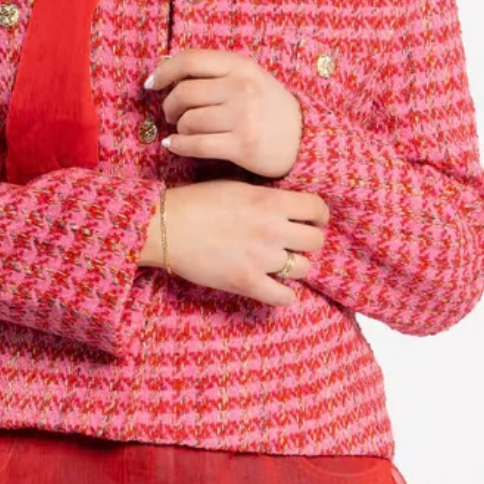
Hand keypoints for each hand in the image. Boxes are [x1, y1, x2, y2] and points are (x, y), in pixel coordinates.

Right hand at [137, 179, 329, 306]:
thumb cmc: (197, 203)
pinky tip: (274, 287)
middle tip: (293, 244)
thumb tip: (289, 209)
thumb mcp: (238, 187)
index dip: (318, 216)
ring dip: (294, 267)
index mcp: (270, 201)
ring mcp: (261, 258)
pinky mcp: (247, 282)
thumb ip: (268, 198)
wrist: (165, 227)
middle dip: (307, 242)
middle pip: (315, 241)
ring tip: (278, 264)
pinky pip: (284, 297)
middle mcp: (271, 229)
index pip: (317, 209)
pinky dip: (283, 294)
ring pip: (302, 268)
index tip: (312, 221)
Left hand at [144, 47, 303, 179]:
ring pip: (188, 121)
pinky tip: (174, 146)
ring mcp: (243, 117)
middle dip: (169, 106)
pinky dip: (179, 146)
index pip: (190, 60)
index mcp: (241, 66)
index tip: (151, 83)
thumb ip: (216, 73)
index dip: (163, 71)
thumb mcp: (250, 78)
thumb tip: (167, 68)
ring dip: (179, 129)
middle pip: (183, 93)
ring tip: (185, 131)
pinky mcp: (242, 145)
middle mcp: (242, 88)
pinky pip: (196, 145)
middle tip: (172, 115)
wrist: (304, 139)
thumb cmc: (269, 108)